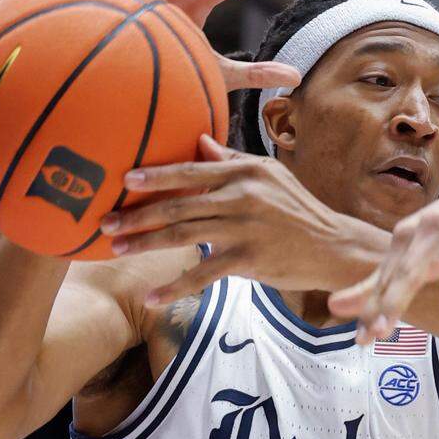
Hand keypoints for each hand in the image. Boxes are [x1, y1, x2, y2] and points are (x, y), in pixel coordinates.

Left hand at [100, 135, 353, 302]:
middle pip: (179, 204)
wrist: (332, 246)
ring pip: (184, 236)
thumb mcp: (271, 176)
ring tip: (116, 251)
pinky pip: (204, 274)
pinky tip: (152, 297)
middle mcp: (244, 195)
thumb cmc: (298, 210)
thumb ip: (233, 160)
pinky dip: (175, 287)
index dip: (156, 176)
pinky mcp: (249, 260)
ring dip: (145, 245)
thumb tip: (200, 140)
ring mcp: (246, 228)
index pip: (191, 170)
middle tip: (106, 223)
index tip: (124, 180)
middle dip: (138, 215)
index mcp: (246, 171)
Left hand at [328, 185, 438, 343]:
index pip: (387, 277)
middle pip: (413, 266)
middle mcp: (432, 227)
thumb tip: (333, 308)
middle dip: (398, 297)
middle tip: (384, 330)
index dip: (375, 307)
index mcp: (407, 236)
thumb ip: (375, 284)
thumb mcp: (408, 254)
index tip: (365, 339)